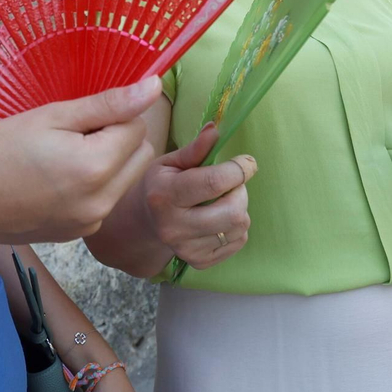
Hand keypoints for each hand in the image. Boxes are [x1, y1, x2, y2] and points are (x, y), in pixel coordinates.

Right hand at [0, 77, 162, 245]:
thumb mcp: (49, 116)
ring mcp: (90, 223)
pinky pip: (104, 200)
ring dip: (109, 160)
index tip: (80, 113)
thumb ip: (107, 104)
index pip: (137, 127)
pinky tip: (56, 177)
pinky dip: (93, 184)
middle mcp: (101, 202)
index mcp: (96, 168)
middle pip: (140, 155)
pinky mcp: (77, 235)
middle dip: (118, 137)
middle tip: (72, 130)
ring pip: (125, 179)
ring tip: (62, 153)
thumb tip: (153, 87)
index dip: (113, 113)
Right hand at [142, 122, 255, 269]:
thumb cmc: (160, 185)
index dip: (239, 169)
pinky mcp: (199, 262)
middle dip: (240, 192)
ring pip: (239, 227)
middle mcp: (174, 227)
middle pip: (233, 211)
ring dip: (239, 208)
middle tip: (231, 183)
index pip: (214, 183)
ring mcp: (186, 249)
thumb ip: (195, 149)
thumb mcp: (170, 162)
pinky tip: (219, 218)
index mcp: (165, 195)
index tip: (247, 162)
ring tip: (222, 200)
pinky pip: (238, 242)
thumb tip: (216, 129)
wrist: (144, 223)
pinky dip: (236, 227)